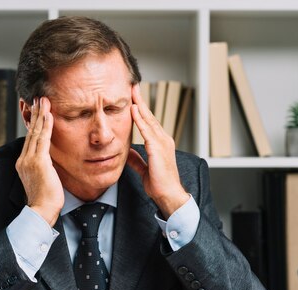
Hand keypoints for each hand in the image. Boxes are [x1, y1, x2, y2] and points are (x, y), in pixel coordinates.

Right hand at [15, 97, 62, 225]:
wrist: (41, 211)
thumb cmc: (45, 200)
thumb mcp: (43, 180)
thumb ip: (44, 169)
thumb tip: (51, 163)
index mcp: (23, 164)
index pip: (29, 139)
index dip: (33, 124)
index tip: (37, 112)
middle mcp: (24, 159)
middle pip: (30, 132)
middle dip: (35, 114)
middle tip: (39, 99)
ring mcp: (30, 160)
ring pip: (35, 133)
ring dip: (40, 115)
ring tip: (43, 101)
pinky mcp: (39, 162)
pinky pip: (42, 140)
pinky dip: (46, 126)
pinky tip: (49, 115)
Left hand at [127, 84, 189, 218]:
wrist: (169, 195)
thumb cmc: (159, 183)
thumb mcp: (144, 169)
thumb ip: (137, 159)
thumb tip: (128, 153)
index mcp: (161, 143)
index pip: (149, 122)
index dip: (141, 109)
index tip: (133, 98)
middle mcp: (163, 139)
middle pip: (150, 116)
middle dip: (140, 101)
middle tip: (133, 86)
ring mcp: (162, 143)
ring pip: (149, 120)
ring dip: (139, 106)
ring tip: (132, 93)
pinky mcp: (158, 149)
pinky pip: (147, 131)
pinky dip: (140, 120)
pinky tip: (133, 110)